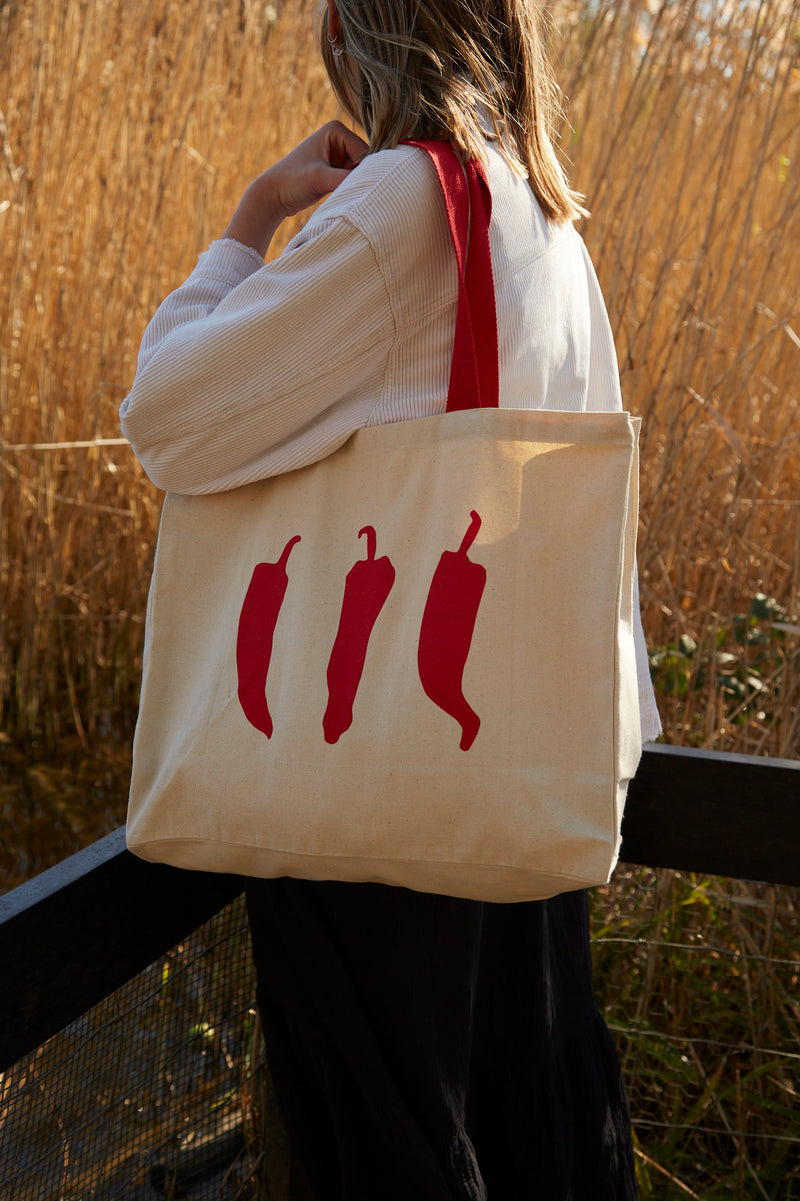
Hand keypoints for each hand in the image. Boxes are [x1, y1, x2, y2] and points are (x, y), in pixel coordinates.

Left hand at [224, 121, 368, 257]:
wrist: (273, 195)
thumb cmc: (292, 182)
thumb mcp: (320, 179)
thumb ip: (346, 179)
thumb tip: (372, 183)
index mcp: (336, 129)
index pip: (365, 150)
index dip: (364, 170)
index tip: (357, 188)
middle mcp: (339, 138)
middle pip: (365, 160)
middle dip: (361, 177)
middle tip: (353, 194)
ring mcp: (338, 154)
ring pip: (360, 172)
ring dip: (356, 185)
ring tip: (343, 196)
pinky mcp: (336, 170)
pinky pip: (353, 179)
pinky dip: (351, 189)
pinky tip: (343, 198)